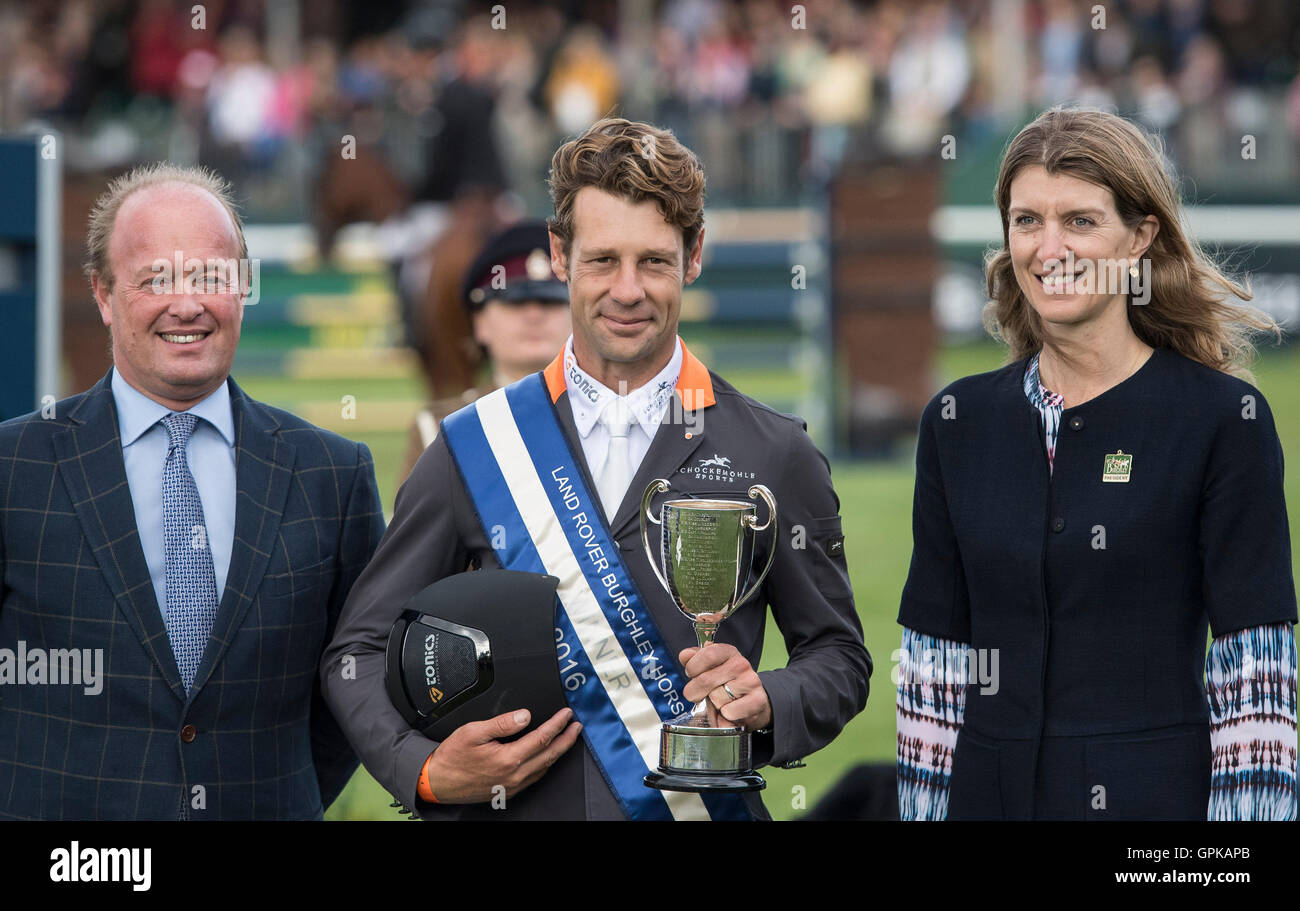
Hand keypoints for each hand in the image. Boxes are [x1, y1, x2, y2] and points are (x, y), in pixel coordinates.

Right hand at [423, 707, 581, 803]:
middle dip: (566, 739)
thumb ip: (502, 723)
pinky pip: (534, 776)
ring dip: (558, 752)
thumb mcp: (474, 732)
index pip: (542, 738)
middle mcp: (514, 774)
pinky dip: (545, 764)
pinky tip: (547, 756)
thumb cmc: (453, 757)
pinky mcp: (508, 790)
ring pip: (544, 767)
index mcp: (508, 758)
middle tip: (577, 727)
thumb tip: (525, 716)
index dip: (557, 725)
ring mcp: (512, 785)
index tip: (567, 715)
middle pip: (550, 755)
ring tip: (567, 739)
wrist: (438, 782)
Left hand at [679, 644, 771, 730]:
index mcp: (729, 652)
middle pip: (705, 679)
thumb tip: (685, 655)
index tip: (691, 674)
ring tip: (719, 702)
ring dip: (713, 705)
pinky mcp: (757, 701)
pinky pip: (728, 712)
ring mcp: (750, 682)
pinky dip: (724, 716)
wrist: (753, 701)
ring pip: (716, 698)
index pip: (708, 654)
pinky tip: (729, 711)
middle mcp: (741, 664)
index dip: (693, 667)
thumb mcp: (711, 666)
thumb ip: (695, 659)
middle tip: (697, 695)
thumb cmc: (727, 682)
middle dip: (694, 692)